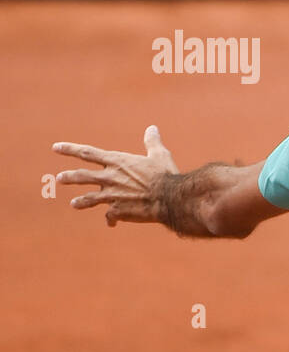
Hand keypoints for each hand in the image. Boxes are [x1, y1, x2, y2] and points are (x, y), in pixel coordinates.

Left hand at [52, 125, 179, 225]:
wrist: (169, 199)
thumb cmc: (165, 174)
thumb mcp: (159, 155)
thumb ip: (152, 142)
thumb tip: (152, 128)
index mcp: (117, 162)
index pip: (87, 153)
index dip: (70, 149)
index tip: (56, 147)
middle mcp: (109, 178)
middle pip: (82, 176)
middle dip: (69, 177)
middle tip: (59, 178)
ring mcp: (111, 195)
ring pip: (89, 198)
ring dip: (81, 202)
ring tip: (74, 204)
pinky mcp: (117, 211)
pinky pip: (110, 216)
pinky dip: (111, 219)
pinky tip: (112, 223)